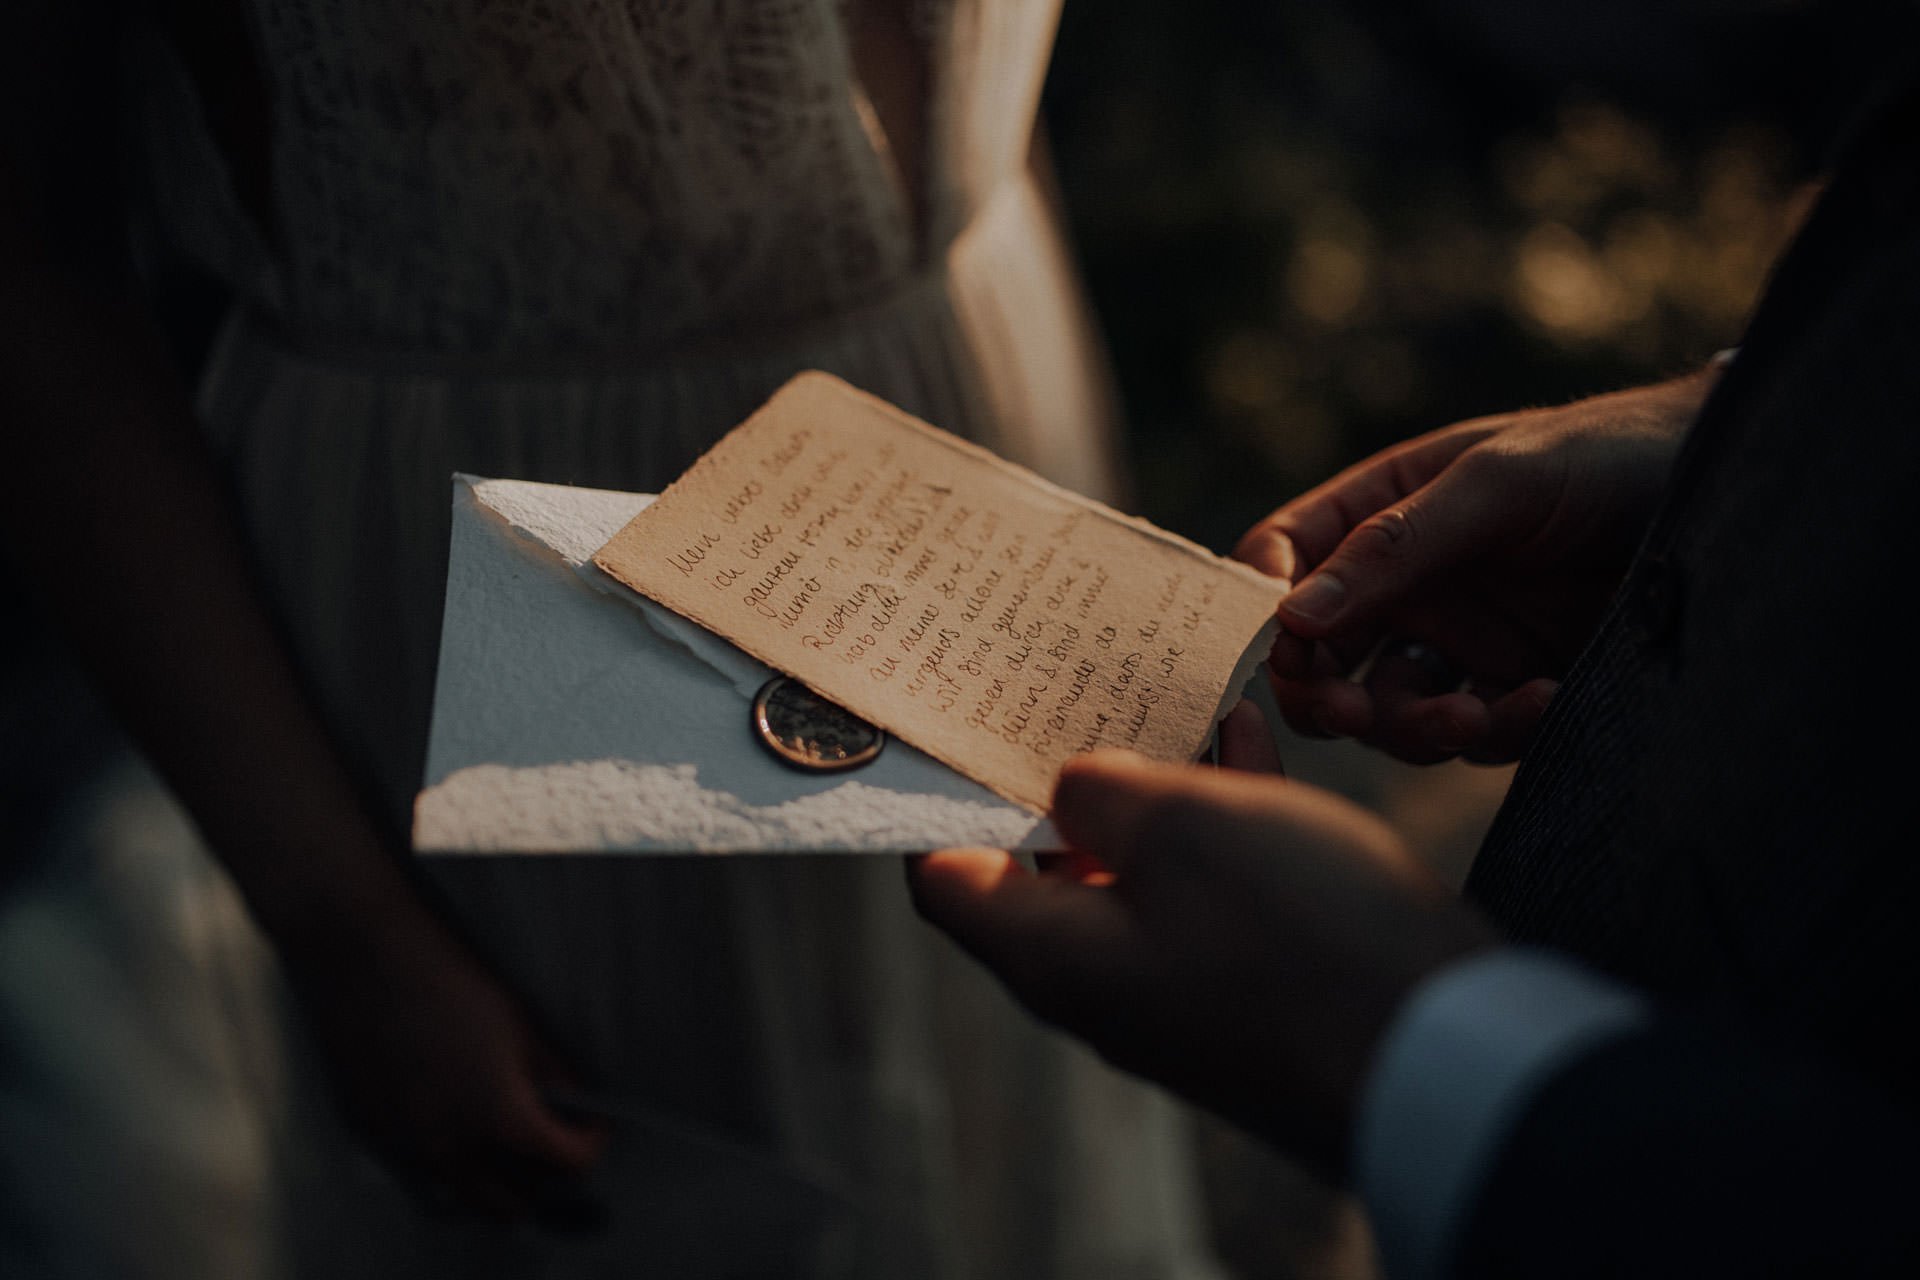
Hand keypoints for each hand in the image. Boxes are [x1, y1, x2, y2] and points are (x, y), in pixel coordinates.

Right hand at [281, 898, 608, 1222]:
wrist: (368, 964)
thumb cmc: (449, 985)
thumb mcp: (520, 1027)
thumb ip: (552, 1076)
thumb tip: (574, 1105)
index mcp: (499, 1117)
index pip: (566, 1162)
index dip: (589, 1145)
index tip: (592, 1128)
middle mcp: (451, 1148)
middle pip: (514, 1202)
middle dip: (543, 1179)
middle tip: (552, 1144)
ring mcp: (406, 1149)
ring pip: (463, 1198)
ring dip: (494, 1185)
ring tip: (508, 1151)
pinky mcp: (372, 1138)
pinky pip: (421, 1176)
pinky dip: (448, 1169)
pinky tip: (457, 1134)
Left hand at [910, 724, 1490, 1178]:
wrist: (1446, 1055)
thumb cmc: (1300, 938)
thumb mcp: (1183, 828)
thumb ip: (1102, 792)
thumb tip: (1072, 788)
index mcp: (1053, 955)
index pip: (947, 878)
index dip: (942, 799)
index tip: (959, 725)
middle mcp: (1103, 981)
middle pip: (1046, 866)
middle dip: (1063, 774)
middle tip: (1073, 687)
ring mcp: (1182, 988)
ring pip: (1141, 866)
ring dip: (1157, 783)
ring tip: (1171, 694)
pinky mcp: (1255, 984)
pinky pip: (1214, 886)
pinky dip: (1222, 814)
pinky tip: (1248, 737)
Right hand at [1234, 371, 1714, 762]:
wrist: (1727, 496)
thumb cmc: (1603, 456)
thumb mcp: (1496, 482)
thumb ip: (1395, 547)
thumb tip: (1294, 617)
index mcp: (1380, 512)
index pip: (1285, 560)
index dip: (1263, 605)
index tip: (1285, 642)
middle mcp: (1406, 582)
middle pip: (1318, 656)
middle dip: (1325, 693)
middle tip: (1354, 713)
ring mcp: (1457, 639)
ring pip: (1386, 712)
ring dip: (1414, 728)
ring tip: (1474, 718)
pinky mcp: (1512, 688)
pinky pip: (1472, 735)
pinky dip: (1495, 732)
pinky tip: (1545, 700)